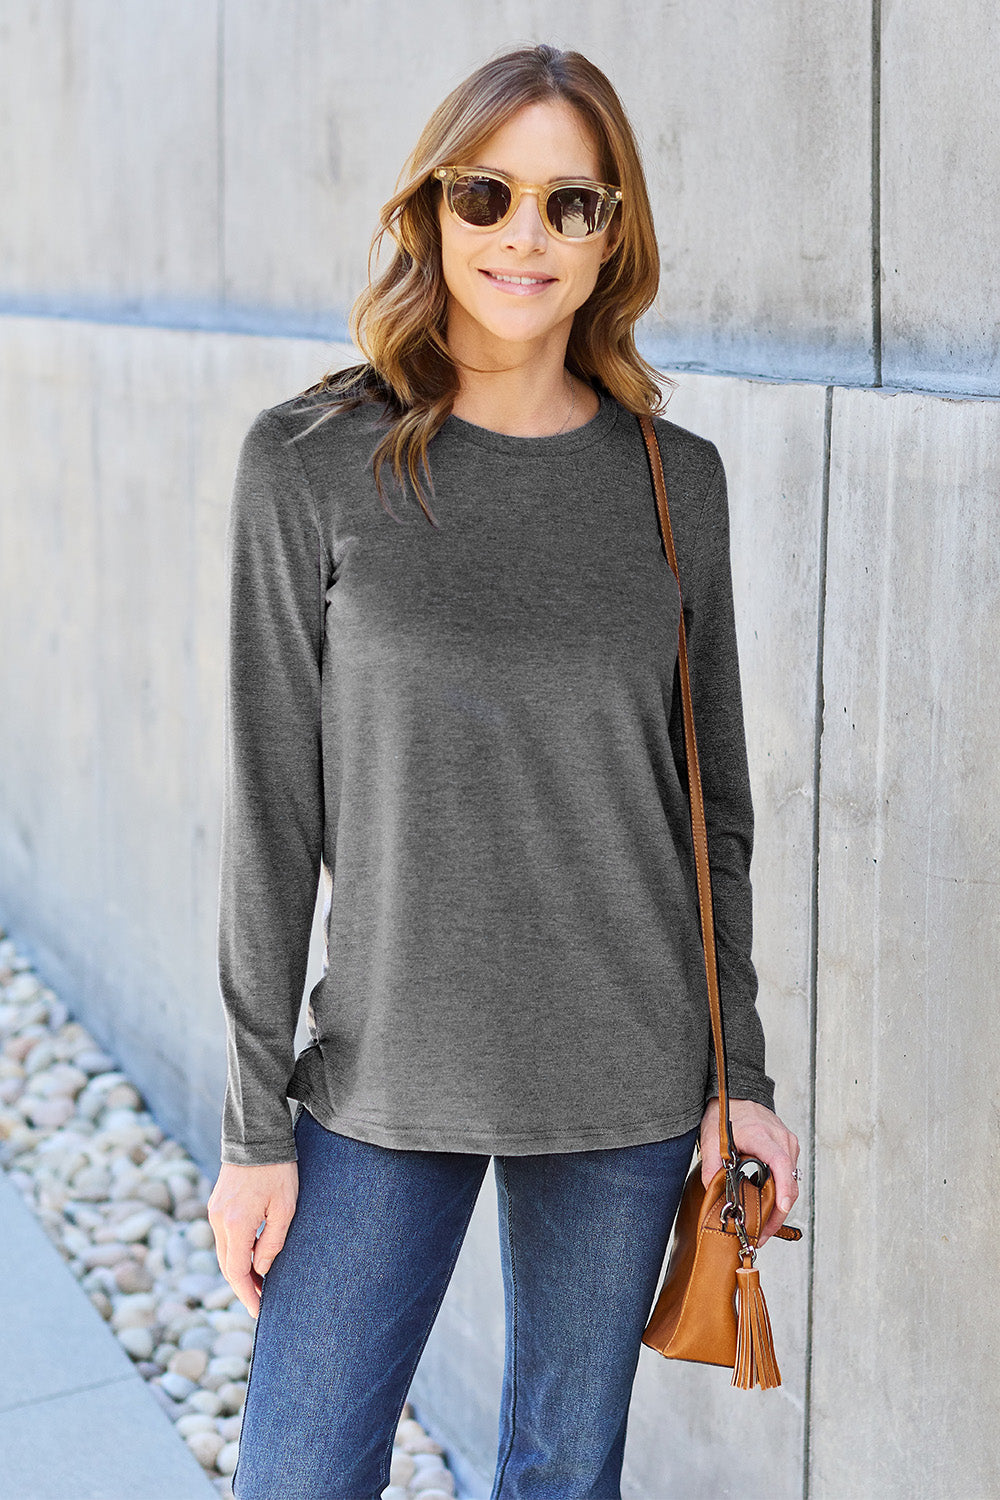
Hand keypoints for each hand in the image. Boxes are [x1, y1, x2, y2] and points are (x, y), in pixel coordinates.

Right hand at [208, 1160, 298, 1317]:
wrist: (256, 1135)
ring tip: (262, 1282)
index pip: (237, 1273)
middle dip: (244, 1288)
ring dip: (240, 1270)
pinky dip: (236, 1252)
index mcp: (236, 1224)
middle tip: (262, 1302)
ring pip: (224, 1252)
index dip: (248, 1296)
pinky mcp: (216, 1203)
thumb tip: (261, 1270)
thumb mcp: (285, 1208)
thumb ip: (272, 1243)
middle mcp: (219, 1220)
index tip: (260, 1312)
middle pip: (228, 1266)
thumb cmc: (278, 1170)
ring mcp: (215, 1211)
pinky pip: (224, 1236)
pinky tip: (252, 1256)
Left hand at [699, 1097, 798, 1247]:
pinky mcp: (788, 1147)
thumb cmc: (725, 1115)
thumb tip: (713, 1189)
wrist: (736, 1097)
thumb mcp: (711, 1138)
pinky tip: (768, 1207)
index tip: (781, 1208)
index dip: (783, 1188)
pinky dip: (782, 1192)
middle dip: (779, 1211)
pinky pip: (790, 1175)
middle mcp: (780, 1138)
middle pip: (789, 1180)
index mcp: (762, 1135)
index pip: (780, 1163)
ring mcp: (788, 1142)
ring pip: (792, 1181)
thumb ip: (711, 1164)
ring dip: (781, 1205)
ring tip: (763, 1227)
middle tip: (762, 1234)